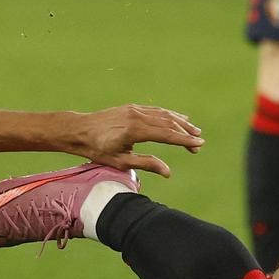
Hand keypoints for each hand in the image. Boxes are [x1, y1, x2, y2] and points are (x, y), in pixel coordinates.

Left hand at [68, 105, 203, 176]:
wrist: (79, 130)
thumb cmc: (97, 149)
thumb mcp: (121, 161)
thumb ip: (146, 164)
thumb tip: (168, 171)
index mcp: (135, 130)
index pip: (167, 135)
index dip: (184, 140)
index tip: (199, 145)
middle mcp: (137, 116)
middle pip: (168, 123)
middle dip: (185, 133)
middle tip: (198, 144)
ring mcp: (134, 109)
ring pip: (163, 114)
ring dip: (180, 122)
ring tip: (194, 130)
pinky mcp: (131, 107)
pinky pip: (155, 110)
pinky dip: (168, 115)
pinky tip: (177, 118)